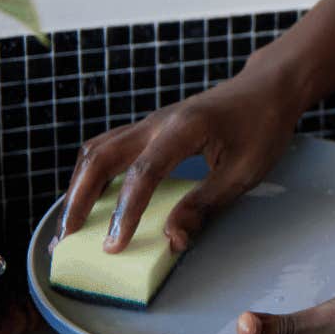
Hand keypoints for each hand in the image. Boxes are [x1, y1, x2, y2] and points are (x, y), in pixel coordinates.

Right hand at [55, 64, 306, 252]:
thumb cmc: (263, 126)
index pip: (143, 174)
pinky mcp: (151, 127)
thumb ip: (206, 204)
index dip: (125, 213)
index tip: (113, 246)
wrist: (269, 87)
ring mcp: (151, 122)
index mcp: (184, 129)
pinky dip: (92, 173)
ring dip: (78, 186)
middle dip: (78, 200)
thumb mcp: (245, 171)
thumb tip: (172, 239)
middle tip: (65, 240)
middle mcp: (158, 122)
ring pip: (98, 150)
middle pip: (100, 157)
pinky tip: (90, 198)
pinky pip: (109, 147)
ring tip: (70, 224)